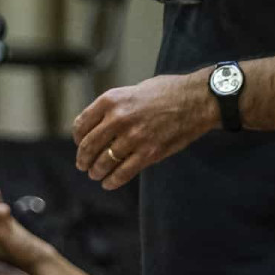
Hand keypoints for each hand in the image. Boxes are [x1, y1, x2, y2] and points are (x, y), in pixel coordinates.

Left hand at [72, 71, 216, 190]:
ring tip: (94, 174)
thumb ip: (114, 107)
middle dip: (83, 158)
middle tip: (82, 165)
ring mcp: (133, 137)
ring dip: (96, 171)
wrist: (197, 99)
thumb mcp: (132, 91)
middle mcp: (118, 118)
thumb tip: (97, 125)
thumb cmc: (166, 92)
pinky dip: (113, 180)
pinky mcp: (149, 153)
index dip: (78, 138)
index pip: (82, 124)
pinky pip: (124, 172)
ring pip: (104, 161)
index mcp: (111, 100)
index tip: (79, 144)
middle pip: (89, 145)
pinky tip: (108, 183)